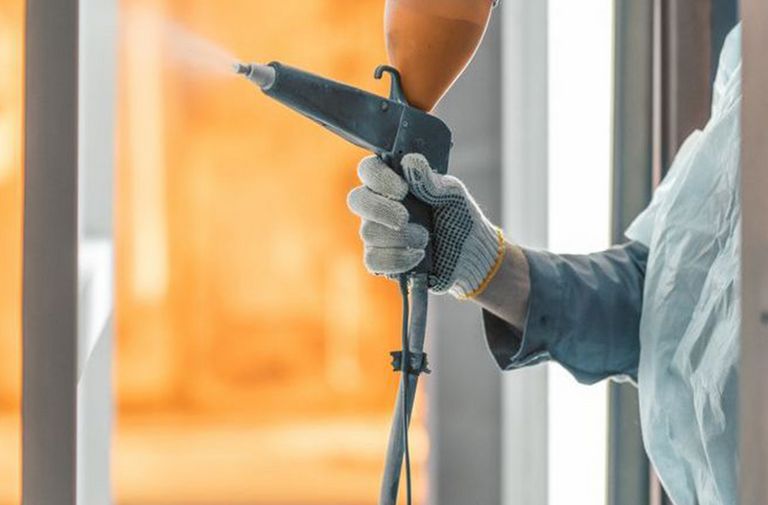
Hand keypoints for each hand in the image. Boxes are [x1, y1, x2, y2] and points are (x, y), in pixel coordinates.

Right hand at [347, 154, 503, 297]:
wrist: (471, 255)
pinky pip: (373, 260)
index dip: (379, 178)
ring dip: (401, 237)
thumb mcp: (453, 195)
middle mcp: (381, 205)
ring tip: (425, 238)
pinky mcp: (382, 260)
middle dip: (380, 210)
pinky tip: (418, 255)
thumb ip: (431, 180)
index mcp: (395, 182)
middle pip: (357, 200)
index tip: (402, 189)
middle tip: (404, 218)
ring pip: (368, 232)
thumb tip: (410, 161)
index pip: (369, 170)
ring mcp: (378, 233)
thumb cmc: (460, 218)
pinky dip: (397, 258)